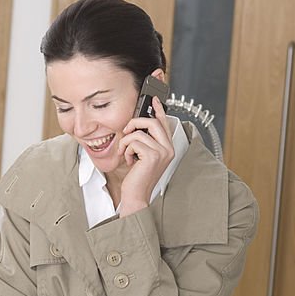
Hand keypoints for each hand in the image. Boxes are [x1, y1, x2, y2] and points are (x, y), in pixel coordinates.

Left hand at [117, 97, 174, 216]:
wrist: (136, 195)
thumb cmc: (138, 178)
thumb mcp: (143, 156)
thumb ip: (145, 141)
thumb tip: (138, 125)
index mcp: (168, 148)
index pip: (164, 123)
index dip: (159, 109)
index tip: (154, 99)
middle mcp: (168, 149)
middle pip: (152, 121)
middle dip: (134, 123)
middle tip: (126, 132)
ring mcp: (162, 152)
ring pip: (139, 132)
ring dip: (127, 142)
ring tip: (127, 153)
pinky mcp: (152, 156)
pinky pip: (134, 141)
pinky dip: (126, 149)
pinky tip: (129, 160)